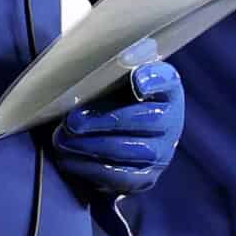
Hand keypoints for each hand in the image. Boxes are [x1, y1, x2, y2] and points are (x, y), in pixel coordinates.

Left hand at [48, 39, 184, 197]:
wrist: (114, 133)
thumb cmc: (113, 97)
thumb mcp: (114, 77)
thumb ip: (114, 67)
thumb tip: (118, 58)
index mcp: (167, 89)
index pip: (167, 80)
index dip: (154, 81)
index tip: (137, 81)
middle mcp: (171, 121)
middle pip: (147, 121)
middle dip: (106, 121)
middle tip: (73, 120)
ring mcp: (162, 153)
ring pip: (132, 152)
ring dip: (93, 146)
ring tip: (63, 140)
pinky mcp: (145, 178)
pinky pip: (122, 178)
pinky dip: (92, 169)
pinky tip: (69, 159)